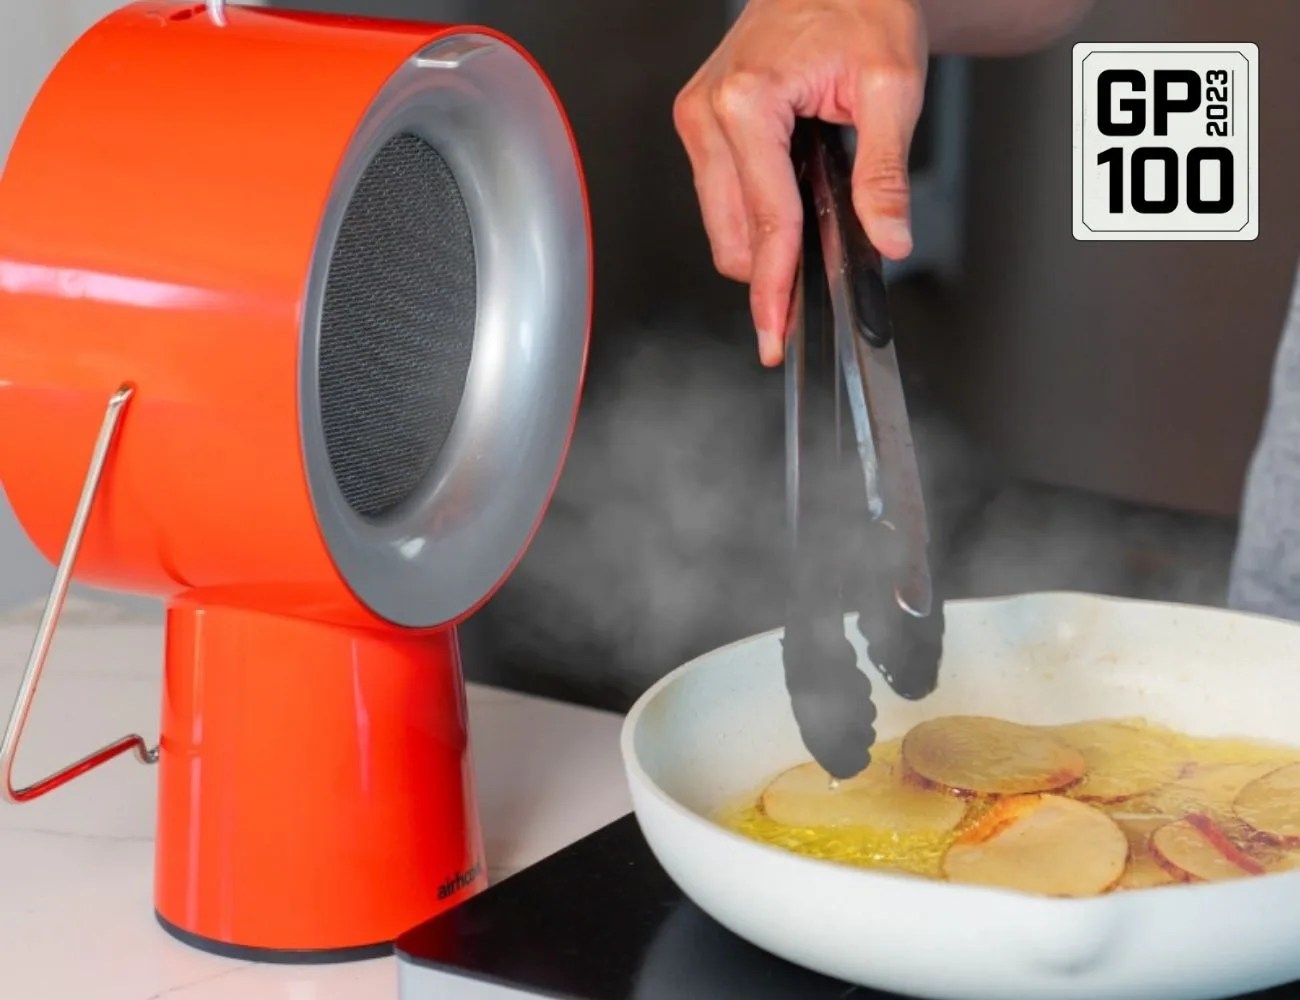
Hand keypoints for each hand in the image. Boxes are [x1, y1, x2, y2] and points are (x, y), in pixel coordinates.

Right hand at [673, 0, 926, 365]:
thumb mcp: (893, 86)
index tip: (774, 329)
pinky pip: (719, 196)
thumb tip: (887, 236)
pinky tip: (786, 209)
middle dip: (766, 274)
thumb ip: (884, 172)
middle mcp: (708, 112)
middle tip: (801, 305)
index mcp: (747, 101)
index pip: (765, 218)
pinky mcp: (700, 124)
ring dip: (760, 245)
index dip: (776, 283)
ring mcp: (698, 119)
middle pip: (730, 235)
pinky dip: (752, 216)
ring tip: (806, 240)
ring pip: (719, 222)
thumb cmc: (859, 5)